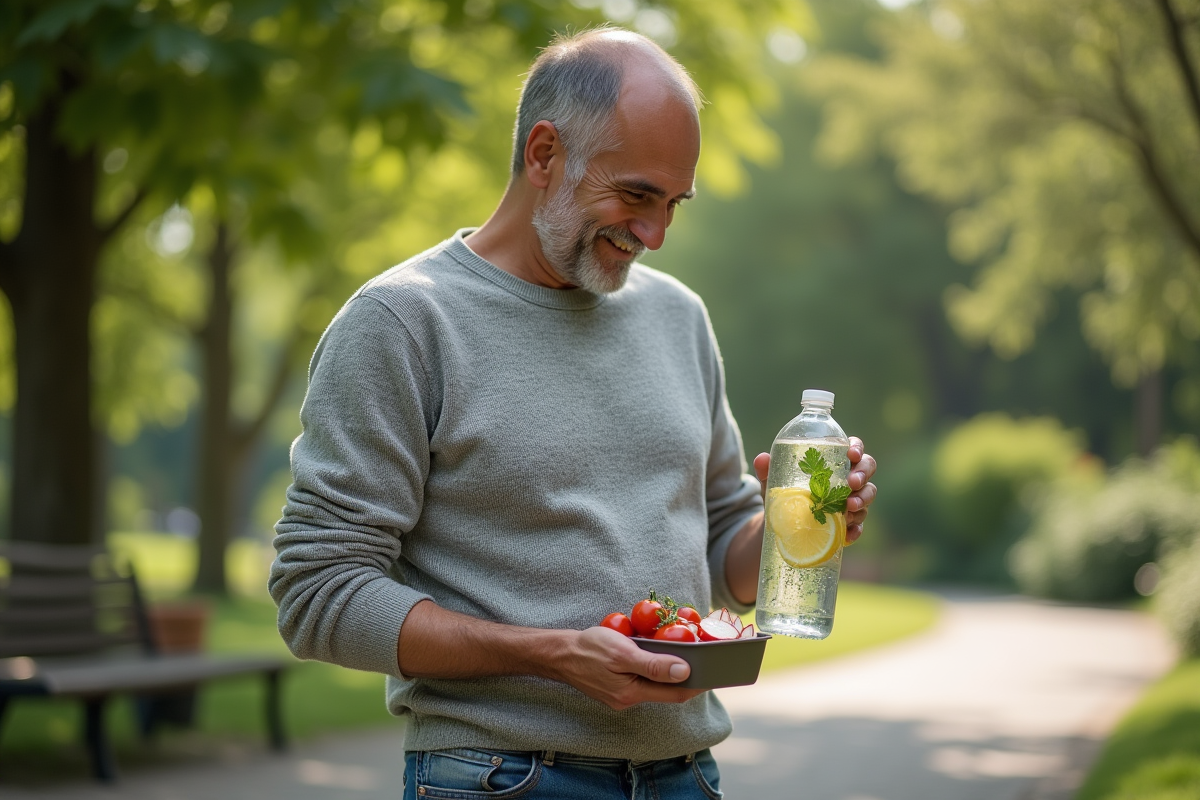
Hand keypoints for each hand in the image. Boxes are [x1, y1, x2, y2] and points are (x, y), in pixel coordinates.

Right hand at [551, 627, 704, 710]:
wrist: (558, 653)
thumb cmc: (589, 648)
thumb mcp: (622, 652)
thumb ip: (653, 664)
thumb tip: (684, 671)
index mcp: (632, 693)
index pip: (676, 694)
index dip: (698, 684)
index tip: (716, 672)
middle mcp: (629, 699)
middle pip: (667, 691)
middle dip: (688, 678)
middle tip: (707, 661)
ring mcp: (622, 695)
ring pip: (655, 686)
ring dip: (671, 672)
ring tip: (689, 655)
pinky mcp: (616, 687)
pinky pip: (642, 680)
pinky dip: (655, 669)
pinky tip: (658, 654)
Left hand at [753, 436, 876, 544]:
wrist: (781, 528)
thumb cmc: (784, 495)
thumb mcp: (773, 483)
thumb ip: (768, 471)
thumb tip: (762, 459)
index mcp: (833, 462)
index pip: (853, 449)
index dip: (857, 448)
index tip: (851, 455)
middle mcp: (847, 480)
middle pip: (867, 470)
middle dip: (863, 475)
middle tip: (852, 483)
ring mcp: (851, 502)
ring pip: (867, 496)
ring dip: (862, 501)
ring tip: (850, 507)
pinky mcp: (848, 525)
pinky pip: (859, 526)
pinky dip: (856, 530)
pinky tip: (848, 535)